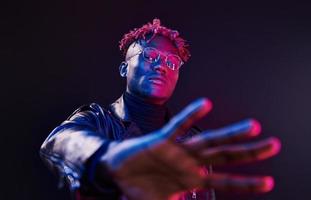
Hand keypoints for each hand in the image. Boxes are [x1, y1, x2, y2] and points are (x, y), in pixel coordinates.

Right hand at [100, 98, 280, 199]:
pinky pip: (179, 126)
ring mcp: (179, 150)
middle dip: (250, 152)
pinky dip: (191, 116)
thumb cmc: (141, 188)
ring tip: (254, 127)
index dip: (246, 183)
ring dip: (230, 134)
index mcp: (193, 178)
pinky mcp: (162, 139)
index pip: (226, 181)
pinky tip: (206, 104)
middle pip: (225, 156)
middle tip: (274, 145)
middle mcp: (191, 162)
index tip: (268, 182)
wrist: (118, 172)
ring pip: (209, 140)